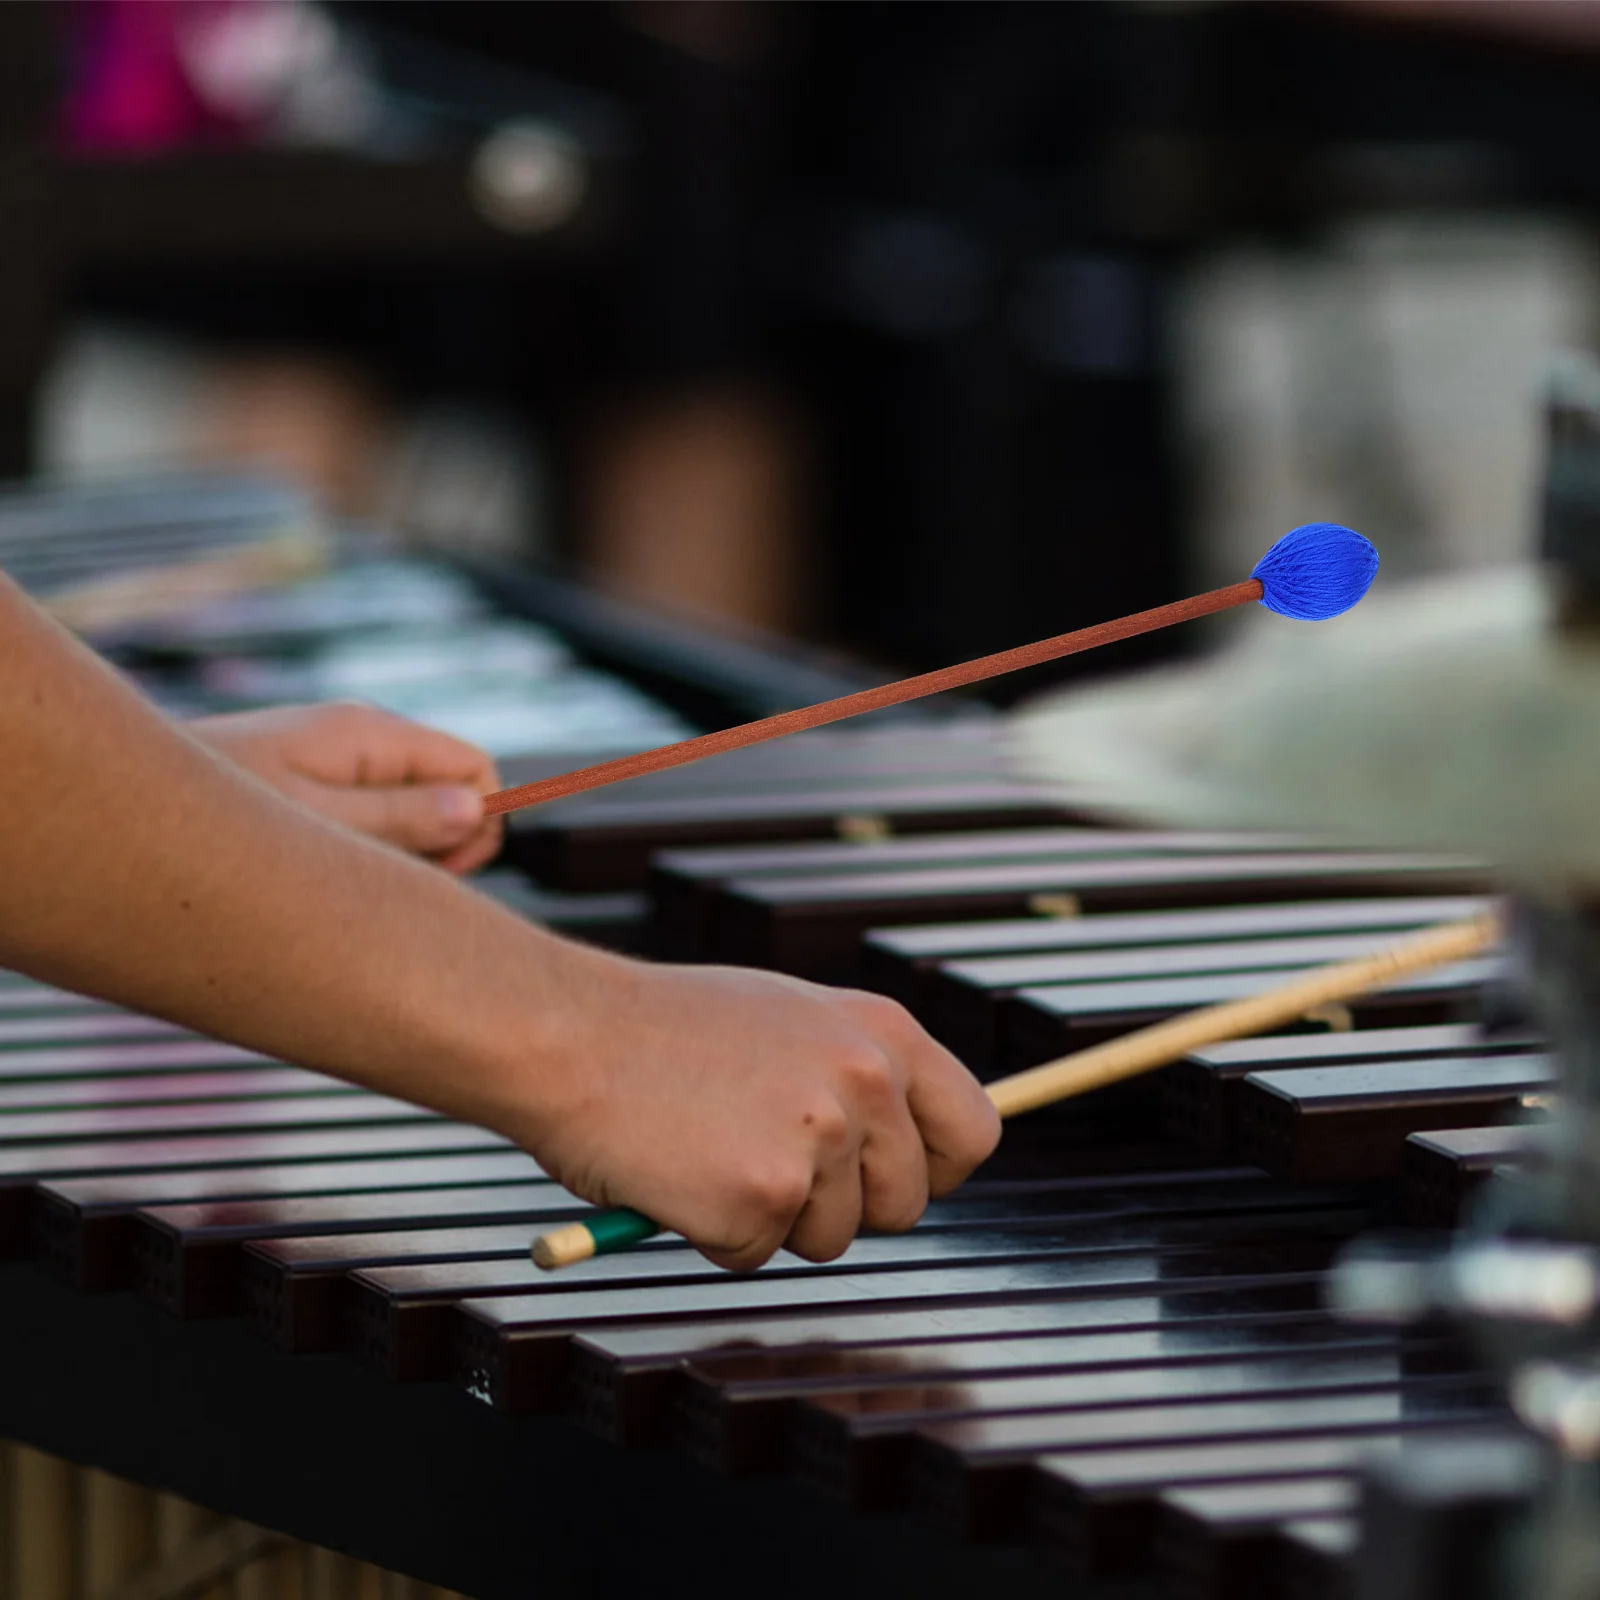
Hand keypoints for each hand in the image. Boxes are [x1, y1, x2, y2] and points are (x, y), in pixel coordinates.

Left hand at [186, 702, 501, 872]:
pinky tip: (324, 875)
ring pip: (411, 806)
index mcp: (370, 734)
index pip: (474, 767)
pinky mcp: (305, 781)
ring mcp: (331, 758)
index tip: (442, 876)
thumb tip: (478, 810)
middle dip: (442, 843)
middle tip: (386, 887)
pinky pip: (369, 813)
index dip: (479, 825)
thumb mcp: (318, 830)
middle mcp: (358, 738)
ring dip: (399, 852)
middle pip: (448, 788)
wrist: (114, 811)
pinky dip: (365, 850)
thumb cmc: (214, 822)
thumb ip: (402, 819)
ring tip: (344, 882)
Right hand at [522, 956, 1001, 1270]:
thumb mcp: (787, 1019)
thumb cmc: (661, 1028)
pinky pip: (754, 1255)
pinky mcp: (762, 1197)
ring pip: (829, 1240)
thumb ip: (851, 1071)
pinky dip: (712, 1234)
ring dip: (772, 1220)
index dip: (935, 1170)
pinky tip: (677, 1172)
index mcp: (880, 1031)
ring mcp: (818, 1142)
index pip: (975, 1130)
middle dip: (842, 1209)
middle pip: (904, 1205)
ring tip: (708, 1149)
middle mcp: (865, 1082)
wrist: (568, 1032)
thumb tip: (899, 1141)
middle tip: (764, 1164)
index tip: (890, 1179)